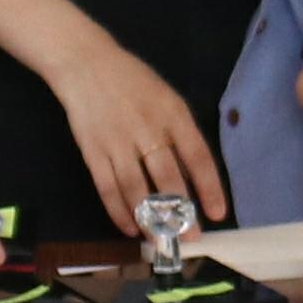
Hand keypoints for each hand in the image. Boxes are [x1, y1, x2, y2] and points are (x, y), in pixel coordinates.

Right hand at [55, 42, 227, 235]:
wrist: (85, 64)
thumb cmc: (133, 81)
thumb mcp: (166, 98)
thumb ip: (180, 133)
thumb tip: (192, 177)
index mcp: (172, 113)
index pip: (197, 156)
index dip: (208, 187)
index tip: (217, 213)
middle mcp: (147, 129)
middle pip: (167, 178)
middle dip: (180, 212)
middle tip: (190, 236)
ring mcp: (117, 142)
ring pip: (136, 189)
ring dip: (149, 218)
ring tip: (159, 238)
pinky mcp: (92, 151)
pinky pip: (107, 188)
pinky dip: (118, 211)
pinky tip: (129, 227)